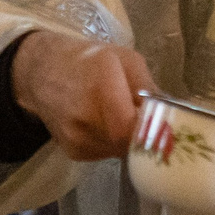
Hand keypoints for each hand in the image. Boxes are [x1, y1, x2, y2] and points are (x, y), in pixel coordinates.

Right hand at [10, 30, 156, 161]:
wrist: (42, 73)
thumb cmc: (89, 61)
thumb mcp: (126, 60)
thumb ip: (148, 87)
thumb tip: (173, 112)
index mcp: (100, 88)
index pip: (129, 128)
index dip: (150, 131)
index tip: (164, 125)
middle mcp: (84, 118)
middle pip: (128, 142)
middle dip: (146, 135)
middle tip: (153, 123)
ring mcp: (76, 139)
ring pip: (119, 151)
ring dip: (130, 140)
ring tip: (125, 118)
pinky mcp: (73, 152)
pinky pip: (106, 154)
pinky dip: (114, 143)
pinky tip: (107, 125)